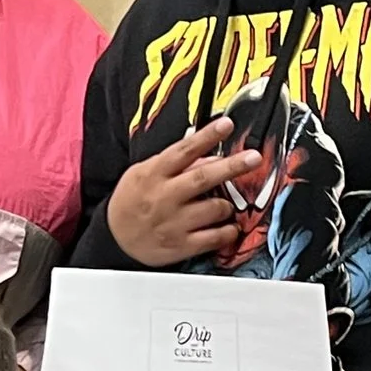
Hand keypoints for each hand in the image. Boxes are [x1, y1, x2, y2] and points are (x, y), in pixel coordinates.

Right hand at [107, 116, 259, 265]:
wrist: (116, 239)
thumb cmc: (133, 200)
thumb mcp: (145, 173)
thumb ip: (176, 164)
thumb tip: (209, 155)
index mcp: (154, 174)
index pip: (184, 151)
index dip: (207, 136)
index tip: (227, 125)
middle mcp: (165, 197)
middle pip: (204, 178)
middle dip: (232, 166)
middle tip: (254, 158)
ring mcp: (174, 223)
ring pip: (215, 208)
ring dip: (227, 204)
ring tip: (223, 205)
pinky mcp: (182, 246)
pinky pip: (215, 237)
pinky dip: (229, 231)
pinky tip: (229, 226)